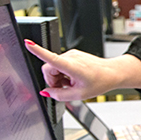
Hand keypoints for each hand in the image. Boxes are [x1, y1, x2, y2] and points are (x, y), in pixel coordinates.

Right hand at [23, 40, 140, 100]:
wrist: (112, 73)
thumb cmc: (100, 82)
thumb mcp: (79, 94)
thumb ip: (59, 95)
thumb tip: (46, 92)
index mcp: (72, 66)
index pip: (51, 58)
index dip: (38, 51)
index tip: (28, 44)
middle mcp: (71, 57)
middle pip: (48, 68)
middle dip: (52, 80)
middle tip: (64, 87)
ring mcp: (72, 54)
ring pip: (54, 66)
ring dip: (59, 77)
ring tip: (72, 83)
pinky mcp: (73, 54)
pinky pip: (60, 64)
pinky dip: (63, 73)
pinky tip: (73, 78)